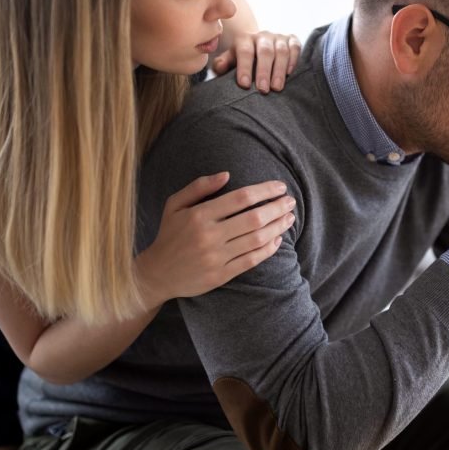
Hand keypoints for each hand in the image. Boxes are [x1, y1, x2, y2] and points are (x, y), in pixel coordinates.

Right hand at [135, 172, 295, 306]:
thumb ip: (199, 187)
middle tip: (291, 202)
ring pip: (256, 239)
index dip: (264, 191)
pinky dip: (268, 249)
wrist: (157, 274)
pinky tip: (278, 239)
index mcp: (199, 215)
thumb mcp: (175, 205)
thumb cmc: (169, 234)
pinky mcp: (221, 275)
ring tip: (289, 218)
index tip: (280, 187)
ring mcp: (216, 257)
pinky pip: (251, 260)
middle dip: (277, 208)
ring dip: (278, 227)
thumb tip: (227, 174)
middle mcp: (209, 235)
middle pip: (254, 218)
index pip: (240, 198)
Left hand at [212, 30, 301, 93]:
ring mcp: (278, 37)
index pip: (245, 52)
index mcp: (244, 39)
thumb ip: (222, 64)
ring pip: (281, 51)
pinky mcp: (291, 40)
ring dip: (279, 70)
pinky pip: (295, 47)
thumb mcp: (230, 62)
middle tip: (263, 90)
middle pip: (265, 51)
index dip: (245, 68)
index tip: (245, 85)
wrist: (258, 49)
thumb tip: (219, 67)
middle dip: (264, 71)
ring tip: (277, 88)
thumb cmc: (243, 61)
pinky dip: (293, 60)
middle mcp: (262, 36)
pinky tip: (289, 74)